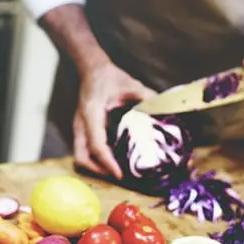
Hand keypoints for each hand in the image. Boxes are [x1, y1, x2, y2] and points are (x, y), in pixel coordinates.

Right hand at [74, 61, 156, 179]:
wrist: (92, 69)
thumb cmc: (108, 76)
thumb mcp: (130, 84)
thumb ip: (146, 97)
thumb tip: (163, 110)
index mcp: (91, 113)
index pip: (96, 144)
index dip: (107, 162)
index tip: (120, 174)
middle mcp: (81, 123)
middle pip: (82, 157)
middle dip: (98, 170)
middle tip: (118, 175)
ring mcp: (79, 127)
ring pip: (80, 156)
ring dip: (95, 167)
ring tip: (114, 171)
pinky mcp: (81, 129)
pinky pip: (84, 150)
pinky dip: (95, 159)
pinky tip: (111, 159)